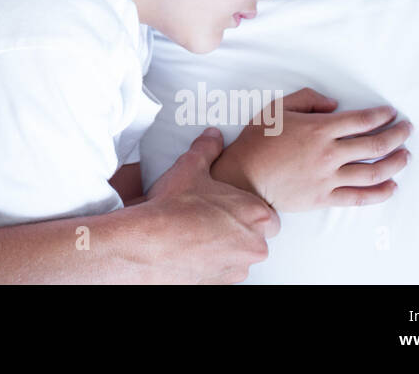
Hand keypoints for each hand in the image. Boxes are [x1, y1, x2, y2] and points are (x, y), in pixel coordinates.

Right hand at [131, 129, 279, 283]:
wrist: (149, 244)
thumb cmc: (174, 206)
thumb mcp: (191, 167)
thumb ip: (207, 149)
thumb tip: (213, 135)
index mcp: (257, 216)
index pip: (268, 216)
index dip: (248, 210)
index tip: (230, 205)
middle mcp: (254, 246)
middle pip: (256, 238)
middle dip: (238, 230)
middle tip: (211, 218)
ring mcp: (238, 268)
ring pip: (239, 256)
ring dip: (225, 248)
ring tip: (197, 234)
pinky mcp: (220, 284)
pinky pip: (222, 271)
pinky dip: (210, 263)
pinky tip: (190, 250)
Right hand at [210, 87, 411, 211]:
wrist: (244, 176)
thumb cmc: (258, 141)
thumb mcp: (277, 108)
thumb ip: (308, 99)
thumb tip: (334, 105)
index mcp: (319, 129)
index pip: (362, 120)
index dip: (382, 115)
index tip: (391, 114)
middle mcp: (329, 153)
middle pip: (375, 144)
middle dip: (398, 135)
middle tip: (407, 130)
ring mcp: (329, 177)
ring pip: (374, 171)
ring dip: (395, 162)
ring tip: (406, 156)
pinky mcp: (325, 197)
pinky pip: (360, 196)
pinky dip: (380, 192)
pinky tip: (391, 186)